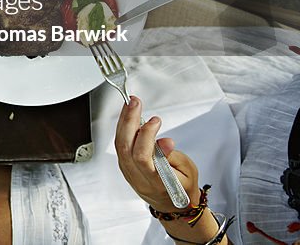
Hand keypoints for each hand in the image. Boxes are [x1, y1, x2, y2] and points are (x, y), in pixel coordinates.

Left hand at [114, 96, 201, 211]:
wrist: (173, 206)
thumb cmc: (183, 188)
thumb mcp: (188, 172)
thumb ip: (174, 157)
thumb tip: (165, 142)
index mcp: (157, 182)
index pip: (143, 158)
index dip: (146, 137)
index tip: (156, 121)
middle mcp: (138, 178)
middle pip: (126, 147)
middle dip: (129, 121)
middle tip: (134, 103)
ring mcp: (129, 173)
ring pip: (120, 145)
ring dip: (124, 122)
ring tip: (130, 105)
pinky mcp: (125, 167)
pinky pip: (120, 146)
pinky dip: (123, 129)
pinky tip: (128, 117)